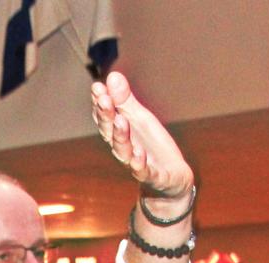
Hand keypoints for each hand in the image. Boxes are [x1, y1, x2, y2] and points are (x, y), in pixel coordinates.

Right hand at [90, 72, 192, 199]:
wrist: (170, 180)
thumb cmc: (152, 146)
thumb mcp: (140, 119)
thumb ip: (125, 101)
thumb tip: (112, 76)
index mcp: (118, 133)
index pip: (105, 117)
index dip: (100, 103)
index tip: (97, 87)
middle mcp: (123, 149)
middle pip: (110, 133)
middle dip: (106, 116)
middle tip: (104, 99)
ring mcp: (136, 164)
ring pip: (123, 152)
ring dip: (121, 137)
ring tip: (121, 121)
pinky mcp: (153, 177)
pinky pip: (144, 171)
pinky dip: (140, 163)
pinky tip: (139, 152)